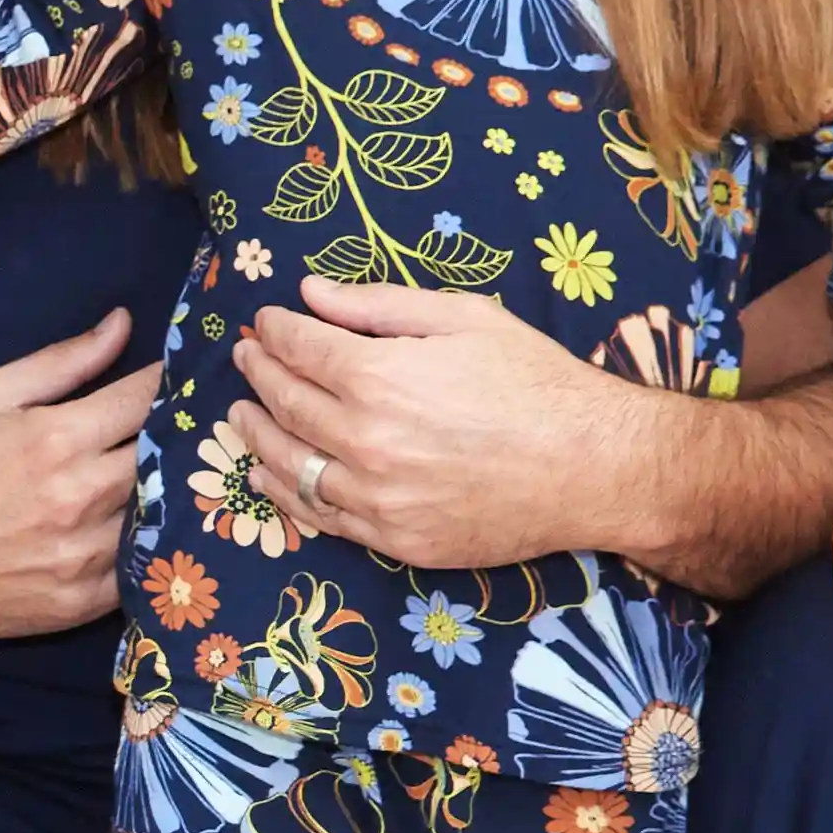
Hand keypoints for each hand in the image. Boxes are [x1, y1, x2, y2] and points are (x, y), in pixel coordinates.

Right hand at [0, 308, 156, 648]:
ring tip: (169, 474)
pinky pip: (140, 567)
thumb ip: (61, 361)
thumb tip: (123, 324)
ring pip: (159, 511)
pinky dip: (146, 544)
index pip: (144, 398)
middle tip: (187, 424)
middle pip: (165, 456)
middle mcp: (80, 497)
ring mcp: (84, 555)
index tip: (182, 374)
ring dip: (166, 490)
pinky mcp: (84, 601)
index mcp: (57, 438)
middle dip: (178, 435)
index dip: (170, 381)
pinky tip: (139, 526)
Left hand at [228, 276, 647, 569]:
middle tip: (245, 359)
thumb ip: (378, 306)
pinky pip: (320, 517)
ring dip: (256, 435)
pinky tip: (270, 476)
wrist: (591, 468)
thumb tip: (311, 293)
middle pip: (284, 403)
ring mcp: (376, 497)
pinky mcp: (394, 539)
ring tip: (240, 414)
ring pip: (288, 466)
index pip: (299, 348)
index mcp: (379, 377)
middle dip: (258, 374)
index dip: (274, 331)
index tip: (264, 323)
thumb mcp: (464, 319)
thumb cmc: (536, 383)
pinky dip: (285, 493)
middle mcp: (365, 440)